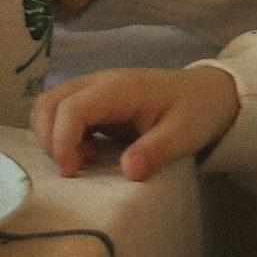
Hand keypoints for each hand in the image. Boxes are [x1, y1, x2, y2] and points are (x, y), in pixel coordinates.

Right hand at [36, 64, 238, 180]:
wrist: (207, 94)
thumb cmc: (196, 111)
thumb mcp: (184, 135)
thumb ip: (156, 151)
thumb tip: (127, 171)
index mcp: (119, 88)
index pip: (72, 107)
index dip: (62, 140)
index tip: (71, 173)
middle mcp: (98, 83)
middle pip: (49, 102)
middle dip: (49, 138)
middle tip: (72, 170)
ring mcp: (93, 91)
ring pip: (49, 106)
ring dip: (53, 137)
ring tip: (83, 161)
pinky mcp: (93, 103)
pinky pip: (61, 115)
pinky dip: (62, 137)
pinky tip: (89, 154)